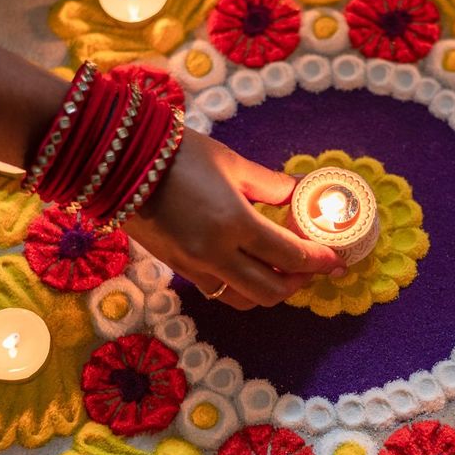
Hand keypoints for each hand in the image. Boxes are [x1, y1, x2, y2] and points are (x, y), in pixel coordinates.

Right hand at [126, 129, 345, 309]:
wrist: (117, 163)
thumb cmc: (179, 154)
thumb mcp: (232, 164)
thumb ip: (271, 185)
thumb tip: (301, 191)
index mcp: (234, 225)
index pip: (290, 256)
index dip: (319, 261)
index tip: (336, 260)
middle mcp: (216, 255)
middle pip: (271, 291)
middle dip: (300, 282)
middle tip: (315, 267)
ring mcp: (194, 267)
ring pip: (243, 300)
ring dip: (271, 291)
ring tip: (284, 271)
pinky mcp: (178, 269)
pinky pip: (220, 291)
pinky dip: (243, 287)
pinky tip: (251, 267)